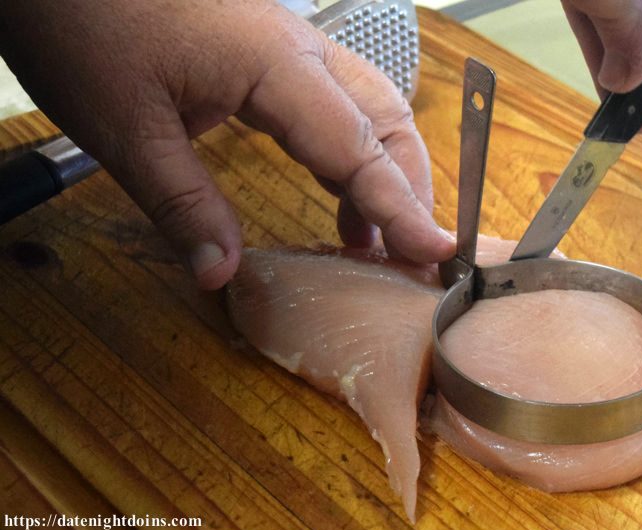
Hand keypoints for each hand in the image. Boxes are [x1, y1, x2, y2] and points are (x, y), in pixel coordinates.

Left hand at [0, 0, 453, 289]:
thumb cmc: (84, 25)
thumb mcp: (125, 129)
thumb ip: (182, 204)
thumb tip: (221, 275)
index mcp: (274, 66)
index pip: (356, 148)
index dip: (400, 207)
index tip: (440, 254)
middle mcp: (298, 50)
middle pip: (385, 118)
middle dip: (409, 187)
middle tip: (414, 254)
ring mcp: (286, 45)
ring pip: (366, 107)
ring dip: (384, 171)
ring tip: (376, 239)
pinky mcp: (267, 51)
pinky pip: (333, 104)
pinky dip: (349, 154)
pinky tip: (338, 194)